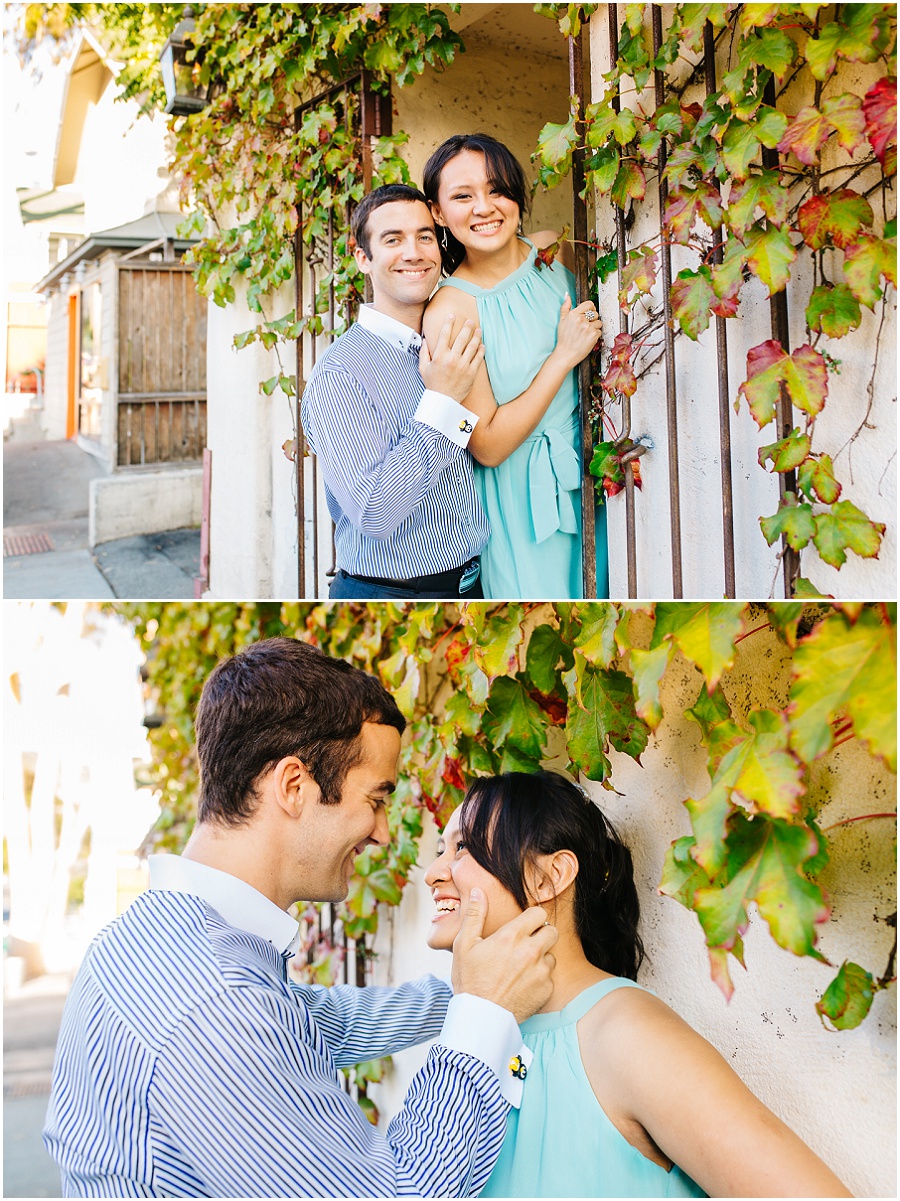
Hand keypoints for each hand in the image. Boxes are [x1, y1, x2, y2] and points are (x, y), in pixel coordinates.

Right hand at [419, 314, 485, 402]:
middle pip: (461, 338)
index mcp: (439, 356)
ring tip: (478, 330)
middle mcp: (452, 359)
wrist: (443, 401)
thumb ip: (424, 353)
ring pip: (472, 346)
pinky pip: (478, 358)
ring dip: (476, 336)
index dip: (448, 323)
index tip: (452, 315)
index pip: (444, 334)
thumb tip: (425, 340)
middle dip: (467, 327)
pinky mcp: (471, 373)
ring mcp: (463, 366)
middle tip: (470, 321)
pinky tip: (482, 345)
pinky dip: (481, 350)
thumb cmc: (433, 384)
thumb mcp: (423, 368)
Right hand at [451, 888, 557, 1022]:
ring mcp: (541, 971)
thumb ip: (474, 915)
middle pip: (551, 931)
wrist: (480, 1018)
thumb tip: (478, 891)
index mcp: (511, 936)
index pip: (538, 913)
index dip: (531, 917)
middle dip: (541, 934)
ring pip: (551, 954)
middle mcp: (531, 951)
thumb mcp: (464, 945)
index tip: (523, 925)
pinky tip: (523, 983)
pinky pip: (550, 976)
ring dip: (541, 958)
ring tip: (522, 967)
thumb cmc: (470, 980)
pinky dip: (540, 978)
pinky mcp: (546, 989)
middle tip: (526, 944)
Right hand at [552, 295, 601, 370]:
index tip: (589, 314)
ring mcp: (588, 327)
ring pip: (599, 323)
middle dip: (592, 320)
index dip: (591, 309)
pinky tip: (588, 339)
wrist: (565, 354)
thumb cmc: (563, 339)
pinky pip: (600, 331)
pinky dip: (595, 336)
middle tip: (585, 328)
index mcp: (574, 314)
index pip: (589, 304)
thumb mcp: (561, 321)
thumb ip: (565, 307)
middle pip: (595, 314)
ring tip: (586, 334)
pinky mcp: (593, 335)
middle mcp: (581, 319)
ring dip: (595, 328)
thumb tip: (567, 296)